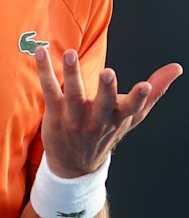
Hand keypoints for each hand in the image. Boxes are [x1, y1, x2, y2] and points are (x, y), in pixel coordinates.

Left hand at [35, 47, 182, 178]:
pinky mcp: (55, 114)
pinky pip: (49, 90)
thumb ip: (155, 91)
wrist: (75, 165)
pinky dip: (45, 71)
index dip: (140, 97)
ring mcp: (75, 118)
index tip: (145, 86)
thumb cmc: (106, 132)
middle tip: (107, 72)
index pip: (132, 108)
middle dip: (107, 89)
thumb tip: (177, 68)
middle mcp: (97, 120)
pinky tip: (41, 52)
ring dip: (72, 73)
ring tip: (70, 54)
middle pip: (103, 103)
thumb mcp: (132, 116)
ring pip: (73, 95)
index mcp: (118, 118)